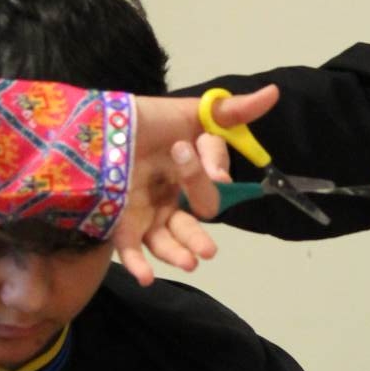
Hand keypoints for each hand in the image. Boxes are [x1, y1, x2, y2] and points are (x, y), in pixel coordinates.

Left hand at [115, 86, 280, 285]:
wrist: (96, 123)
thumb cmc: (145, 118)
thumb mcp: (190, 112)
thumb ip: (230, 111)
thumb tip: (273, 92)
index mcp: (190, 177)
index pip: (210, 185)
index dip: (211, 179)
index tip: (218, 176)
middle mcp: (171, 199)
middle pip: (192, 223)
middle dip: (199, 237)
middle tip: (207, 250)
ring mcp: (145, 214)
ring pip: (166, 242)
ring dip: (179, 254)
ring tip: (190, 264)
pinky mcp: (118, 224)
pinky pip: (130, 248)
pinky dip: (139, 264)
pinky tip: (146, 278)